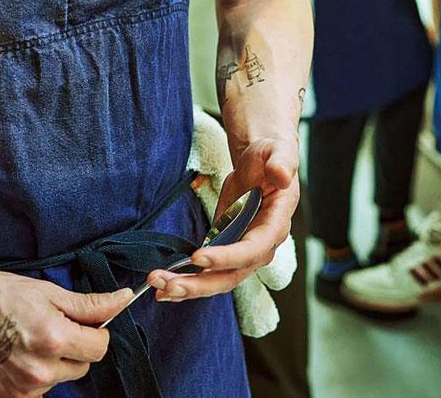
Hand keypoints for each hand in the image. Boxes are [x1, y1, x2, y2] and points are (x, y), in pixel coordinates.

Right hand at [0, 265, 134, 397]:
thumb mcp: (44, 292)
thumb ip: (88, 304)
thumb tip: (124, 300)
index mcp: (54, 338)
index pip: (99, 347)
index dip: (95, 333)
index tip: (81, 325)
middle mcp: (39, 371)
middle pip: (80, 367)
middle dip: (71, 349)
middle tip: (44, 329)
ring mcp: (18, 391)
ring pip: (55, 382)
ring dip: (49, 366)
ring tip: (20, 342)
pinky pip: (32, 396)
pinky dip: (28, 381)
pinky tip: (9, 360)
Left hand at [146, 135, 298, 301]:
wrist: (261, 164)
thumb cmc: (271, 156)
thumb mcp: (279, 151)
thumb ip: (281, 162)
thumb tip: (281, 174)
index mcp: (276, 225)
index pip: (252, 250)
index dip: (226, 257)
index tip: (198, 256)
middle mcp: (261, 247)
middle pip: (232, 275)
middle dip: (201, 284)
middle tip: (169, 286)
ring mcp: (243, 253)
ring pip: (218, 280)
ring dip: (188, 287)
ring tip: (159, 288)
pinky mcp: (226, 252)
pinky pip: (208, 273)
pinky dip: (186, 280)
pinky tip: (163, 286)